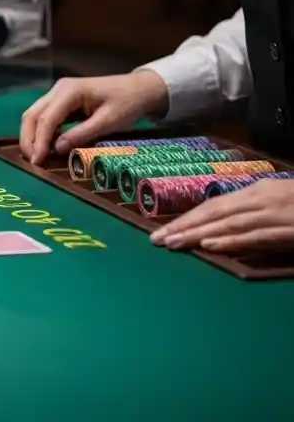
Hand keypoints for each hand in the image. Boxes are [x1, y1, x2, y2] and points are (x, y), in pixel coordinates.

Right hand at [19, 71, 169, 164]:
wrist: (139, 89)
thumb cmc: (127, 103)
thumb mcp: (108, 121)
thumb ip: (82, 134)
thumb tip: (57, 149)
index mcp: (70, 91)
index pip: (47, 118)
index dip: (40, 141)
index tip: (37, 161)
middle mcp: (59, 89)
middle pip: (32, 114)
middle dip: (29, 139)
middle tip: (32, 161)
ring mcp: (58, 93)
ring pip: (35, 115)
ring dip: (32, 136)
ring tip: (36, 157)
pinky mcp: (62, 100)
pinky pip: (44, 116)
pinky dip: (41, 132)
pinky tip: (45, 146)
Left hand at [150, 179, 293, 252]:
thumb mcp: (279, 203)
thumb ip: (254, 213)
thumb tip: (224, 226)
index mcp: (258, 191)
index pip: (215, 205)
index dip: (188, 218)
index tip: (163, 229)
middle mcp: (262, 199)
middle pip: (215, 212)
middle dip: (184, 226)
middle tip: (156, 240)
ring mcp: (276, 213)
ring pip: (229, 224)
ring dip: (198, 234)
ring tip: (173, 243)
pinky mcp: (290, 229)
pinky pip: (256, 235)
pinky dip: (231, 240)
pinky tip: (210, 245)